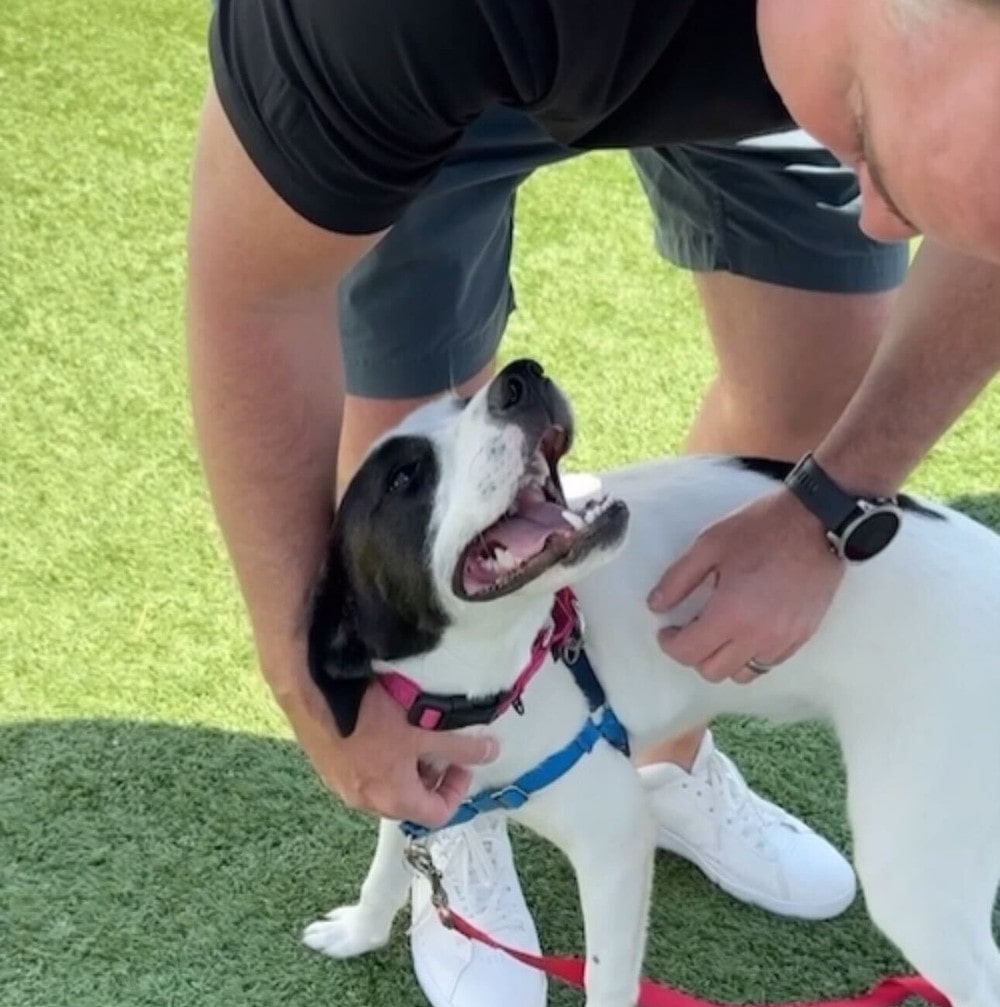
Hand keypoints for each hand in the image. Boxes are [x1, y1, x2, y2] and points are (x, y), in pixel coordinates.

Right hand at [306, 680, 498, 825]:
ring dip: (404, 767)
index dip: (457, 789)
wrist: (314, 697)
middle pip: (410, 802)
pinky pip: (362, 773)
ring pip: (385, 787)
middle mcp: (366, 802)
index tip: (459, 761)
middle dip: (430, 776)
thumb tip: (492, 753)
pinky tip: (379, 728)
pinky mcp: (329, 767)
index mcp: (394, 799)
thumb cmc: (369, 715)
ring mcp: (343, 786)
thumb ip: (460, 746)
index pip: (438, 814)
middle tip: (435, 745)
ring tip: (408, 733)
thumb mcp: (423, 730)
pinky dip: (379, 760)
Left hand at [647, 488, 843, 683]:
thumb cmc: (764, 528)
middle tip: (690, 629)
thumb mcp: (709, 545)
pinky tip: (745, 629)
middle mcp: (758, 636)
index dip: (670, 644)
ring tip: (719, 631)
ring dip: (723, 659)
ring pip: (742, 674)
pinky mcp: (802, 636)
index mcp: (731, 614)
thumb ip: (678, 579)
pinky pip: (768, 663)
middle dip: (693, 654)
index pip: (689, 653)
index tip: (667, 630)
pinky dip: (750, 655)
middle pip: (713, 671)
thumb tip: (656, 605)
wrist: (818, 522)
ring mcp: (784, 640)